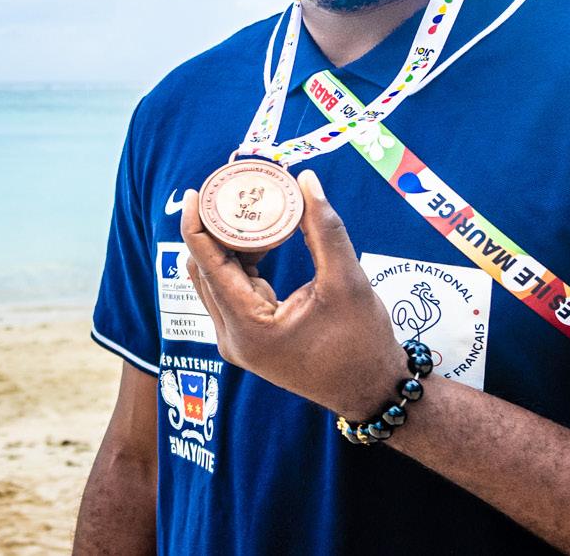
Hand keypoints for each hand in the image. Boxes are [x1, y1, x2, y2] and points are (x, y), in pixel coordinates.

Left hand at [181, 168, 409, 419]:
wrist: (371, 390)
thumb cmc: (363, 344)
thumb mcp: (346, 281)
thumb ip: (324, 228)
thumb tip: (306, 180)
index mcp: (248, 327)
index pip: (207, 265)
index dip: (197, 223)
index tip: (199, 190)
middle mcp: (232, 337)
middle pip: (206, 270)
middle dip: (218, 227)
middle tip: (235, 190)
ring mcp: (237, 340)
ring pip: (217, 279)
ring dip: (231, 244)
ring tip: (253, 208)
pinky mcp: (248, 337)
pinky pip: (232, 290)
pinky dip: (244, 262)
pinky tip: (265, 237)